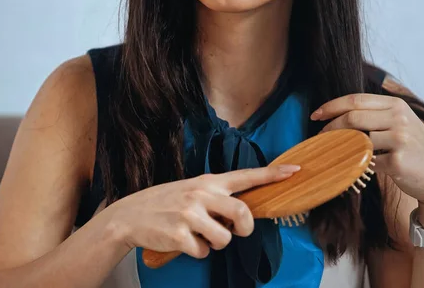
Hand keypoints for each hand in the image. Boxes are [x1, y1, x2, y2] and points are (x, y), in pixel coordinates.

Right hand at [102, 165, 299, 258]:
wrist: (129, 215)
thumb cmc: (165, 203)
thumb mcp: (191, 189)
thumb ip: (216, 196)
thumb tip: (242, 213)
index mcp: (207, 181)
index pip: (245, 176)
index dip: (272, 175)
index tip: (294, 171)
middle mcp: (201, 194)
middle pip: (243, 213)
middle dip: (245, 228)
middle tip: (236, 230)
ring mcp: (189, 214)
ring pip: (225, 239)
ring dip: (216, 243)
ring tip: (199, 235)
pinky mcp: (179, 236)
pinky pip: (204, 252)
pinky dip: (197, 252)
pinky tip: (183, 242)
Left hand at [311, 94, 423, 229]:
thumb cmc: (414, 151)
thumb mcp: (402, 123)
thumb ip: (377, 115)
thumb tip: (339, 114)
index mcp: (397, 105)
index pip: (355, 99)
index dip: (332, 106)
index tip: (316, 115)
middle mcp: (399, 119)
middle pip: (352, 118)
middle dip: (331, 128)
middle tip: (320, 137)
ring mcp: (400, 139)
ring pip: (356, 140)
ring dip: (341, 147)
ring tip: (334, 152)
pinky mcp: (397, 161)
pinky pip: (365, 161)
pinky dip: (355, 165)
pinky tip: (353, 167)